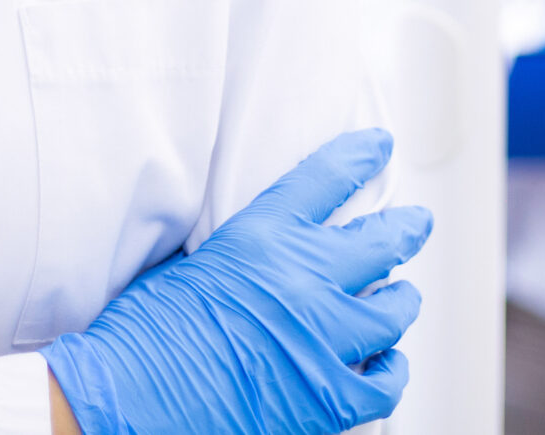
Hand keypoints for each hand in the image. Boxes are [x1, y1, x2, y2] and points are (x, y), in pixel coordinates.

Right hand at [43, 128, 431, 434]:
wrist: (128, 398)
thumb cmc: (143, 333)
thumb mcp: (186, 261)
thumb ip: (238, 250)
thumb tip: (257, 253)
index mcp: (263, 234)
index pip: (329, 178)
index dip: (361, 157)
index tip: (379, 146)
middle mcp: (305, 278)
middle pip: (382, 240)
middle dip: (405, 228)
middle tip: (415, 223)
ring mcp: (324, 338)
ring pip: (395, 309)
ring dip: (397, 301)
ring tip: (398, 298)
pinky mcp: (329, 397)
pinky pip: (387, 381)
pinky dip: (391, 369)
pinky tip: (385, 362)